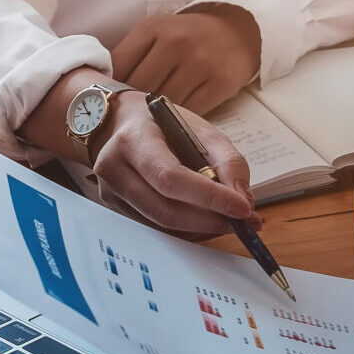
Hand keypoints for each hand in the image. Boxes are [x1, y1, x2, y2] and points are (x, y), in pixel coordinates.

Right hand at [88, 90, 257, 237]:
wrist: (121, 124)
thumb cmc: (164, 127)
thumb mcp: (201, 130)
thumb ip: (228, 162)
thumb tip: (243, 200)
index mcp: (134, 139)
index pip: (171, 178)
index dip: (209, 197)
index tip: (243, 208)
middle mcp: (114, 167)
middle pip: (165, 209)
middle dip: (209, 220)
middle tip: (243, 223)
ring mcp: (109, 191)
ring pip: (161, 225)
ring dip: (201, 228)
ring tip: (228, 220)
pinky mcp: (113, 208)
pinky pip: (155, 228)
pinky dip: (186, 229)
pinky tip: (205, 220)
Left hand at [109, 6, 261, 114]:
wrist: (236, 31)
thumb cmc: (187, 38)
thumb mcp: (155, 34)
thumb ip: (129, 57)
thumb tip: (98, 89)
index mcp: (152, 29)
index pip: (119, 68)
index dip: (113, 90)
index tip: (112, 104)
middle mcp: (176, 43)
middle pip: (141, 89)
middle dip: (134, 108)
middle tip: (131, 121)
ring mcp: (201, 63)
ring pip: (166, 104)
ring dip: (158, 118)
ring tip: (153, 124)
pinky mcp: (221, 83)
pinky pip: (192, 112)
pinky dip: (182, 121)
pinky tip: (177, 122)